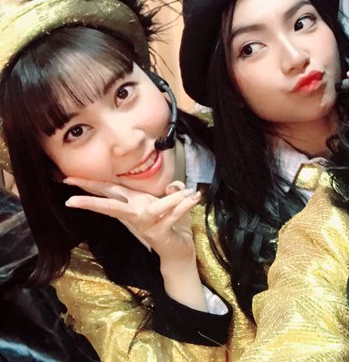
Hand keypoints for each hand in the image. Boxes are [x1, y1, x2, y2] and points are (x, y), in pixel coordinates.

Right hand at [63, 178, 200, 263]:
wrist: (179, 252)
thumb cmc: (172, 223)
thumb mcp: (172, 200)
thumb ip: (172, 189)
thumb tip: (172, 185)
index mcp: (134, 204)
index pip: (109, 192)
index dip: (89, 186)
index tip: (67, 180)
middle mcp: (136, 215)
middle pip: (111, 204)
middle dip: (92, 199)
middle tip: (70, 197)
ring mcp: (146, 226)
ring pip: (153, 209)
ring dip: (171, 199)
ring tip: (189, 191)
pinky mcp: (160, 234)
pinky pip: (173, 217)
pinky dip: (185, 207)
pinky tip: (195, 198)